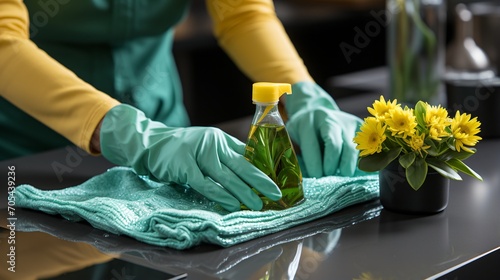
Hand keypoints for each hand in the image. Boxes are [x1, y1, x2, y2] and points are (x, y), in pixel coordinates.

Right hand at [100, 104, 281, 211]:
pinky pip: (205, 183)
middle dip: (260, 181)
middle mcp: (214, 144)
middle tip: (276, 194)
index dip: (262, 168)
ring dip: (244, 192)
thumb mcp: (207, 146)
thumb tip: (250, 173)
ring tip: (258, 204)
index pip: (248, 154)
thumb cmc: (182, 149)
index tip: (276, 181)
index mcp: (221, 140)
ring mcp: (199, 154)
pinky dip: (220, 195)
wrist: (151, 142)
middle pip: (242, 165)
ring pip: (226, 176)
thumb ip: (226, 156)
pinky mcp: (184, 166)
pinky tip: (232, 204)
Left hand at [285, 82, 361, 176]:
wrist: (315, 111)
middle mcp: (328, 119)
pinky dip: (360, 161)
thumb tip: (306, 180)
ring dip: (347, 167)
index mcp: (307, 122)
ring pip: (352, 148)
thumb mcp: (292, 137)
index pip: (312, 146)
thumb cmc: (302, 131)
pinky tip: (354, 170)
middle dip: (331, 167)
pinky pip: (364, 147)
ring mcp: (346, 122)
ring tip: (341, 176)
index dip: (314, 165)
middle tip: (328, 178)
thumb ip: (297, 155)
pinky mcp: (360, 126)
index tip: (316, 177)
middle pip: (334, 146)